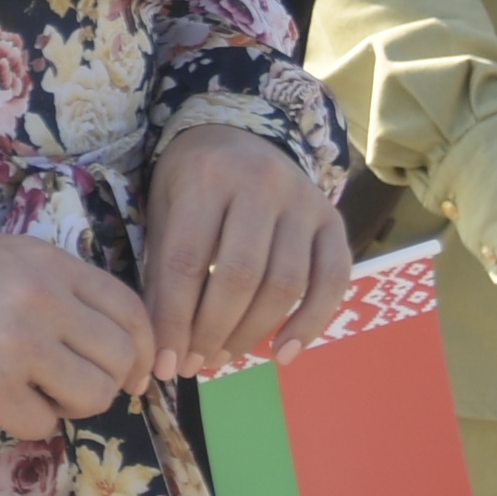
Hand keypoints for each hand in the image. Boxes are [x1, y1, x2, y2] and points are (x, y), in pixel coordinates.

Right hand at [0, 229, 161, 432]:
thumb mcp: (2, 258)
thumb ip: (55, 289)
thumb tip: (102, 343)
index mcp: (50, 264)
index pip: (130, 311)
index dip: (142, 349)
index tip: (133, 372)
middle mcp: (44, 302)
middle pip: (120, 359)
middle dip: (110, 383)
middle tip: (80, 390)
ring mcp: (19, 348)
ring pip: (92, 398)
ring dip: (71, 406)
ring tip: (35, 395)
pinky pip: (43, 426)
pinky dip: (26, 423)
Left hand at [140, 125, 353, 382]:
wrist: (239, 131)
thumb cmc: (192, 181)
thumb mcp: (164, 210)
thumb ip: (163, 271)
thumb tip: (164, 350)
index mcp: (205, 178)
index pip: (187, 262)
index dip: (174, 321)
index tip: (166, 365)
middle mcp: (260, 183)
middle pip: (239, 277)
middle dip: (213, 332)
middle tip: (195, 364)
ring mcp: (303, 200)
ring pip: (284, 284)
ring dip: (253, 333)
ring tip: (224, 357)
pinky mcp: (333, 219)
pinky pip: (332, 280)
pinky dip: (312, 323)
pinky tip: (285, 354)